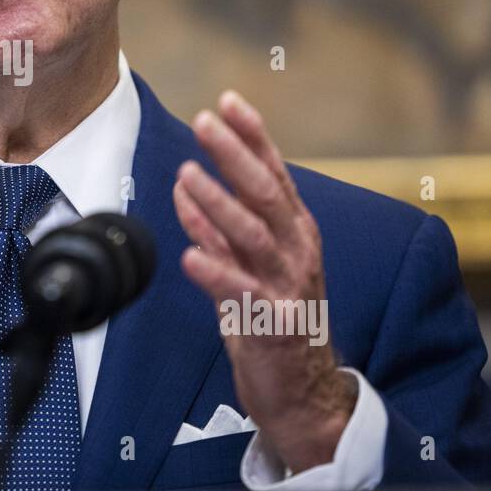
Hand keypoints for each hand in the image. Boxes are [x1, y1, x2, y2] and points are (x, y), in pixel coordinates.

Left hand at [172, 91, 355, 472]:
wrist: (303, 390)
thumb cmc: (274, 319)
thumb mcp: (252, 263)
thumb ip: (223, 227)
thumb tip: (188, 184)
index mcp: (296, 231)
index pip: (276, 172)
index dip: (253, 135)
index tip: (228, 100)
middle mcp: (296, 252)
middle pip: (266, 193)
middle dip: (235, 154)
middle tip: (204, 121)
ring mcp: (285, 287)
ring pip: (253, 235)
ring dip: (218, 204)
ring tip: (187, 176)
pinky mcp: (270, 324)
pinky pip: (240, 292)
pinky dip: (215, 271)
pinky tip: (190, 255)